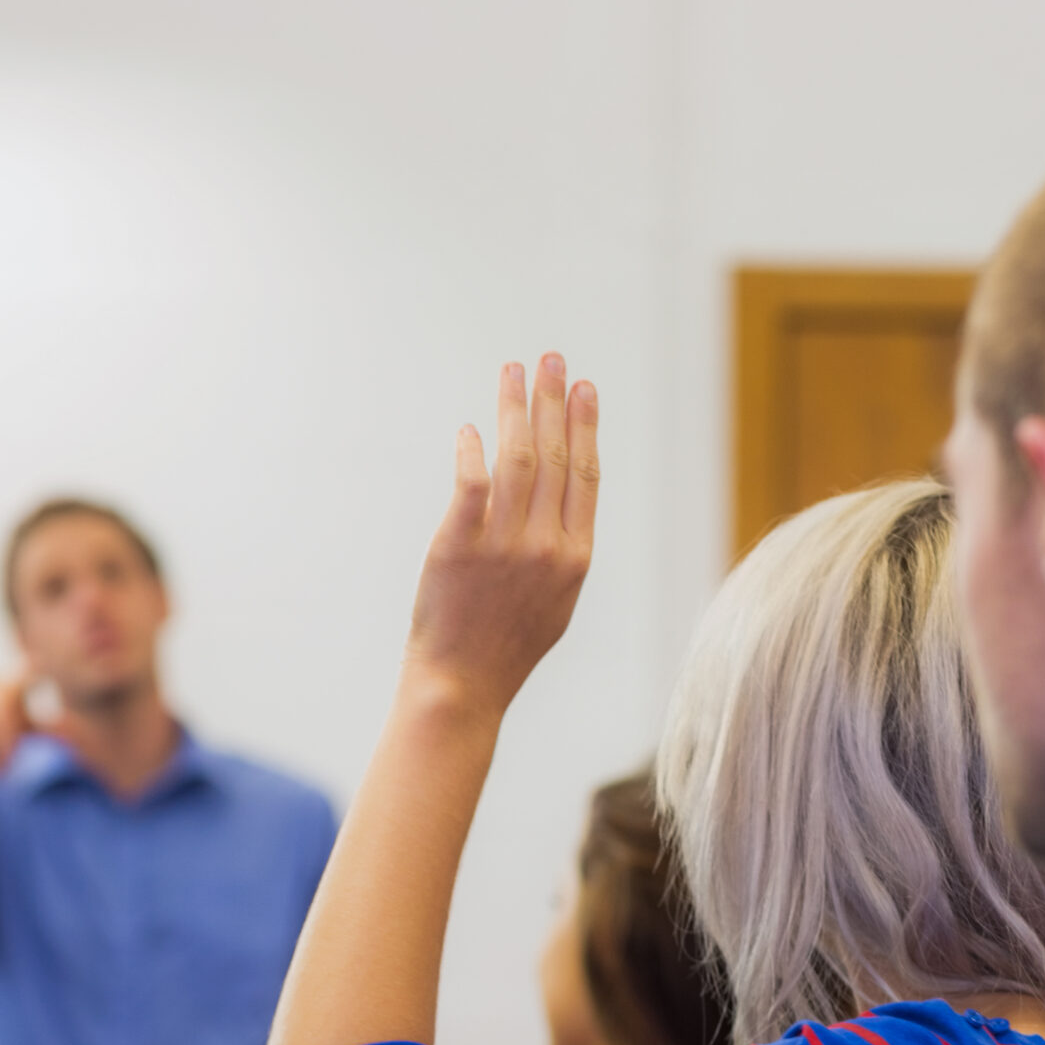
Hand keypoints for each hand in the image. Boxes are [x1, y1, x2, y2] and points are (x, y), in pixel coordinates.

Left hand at [404, 353, 598, 722]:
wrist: (463, 685)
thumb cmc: (506, 648)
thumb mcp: (555, 603)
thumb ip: (562, 551)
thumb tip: (560, 505)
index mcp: (575, 557)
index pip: (586, 474)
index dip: (585, 425)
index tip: (583, 387)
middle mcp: (546, 546)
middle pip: (556, 455)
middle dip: (554, 400)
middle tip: (551, 359)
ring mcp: (503, 545)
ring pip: (518, 459)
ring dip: (516, 409)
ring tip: (514, 372)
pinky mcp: (458, 547)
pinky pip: (471, 484)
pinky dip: (474, 451)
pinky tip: (473, 429)